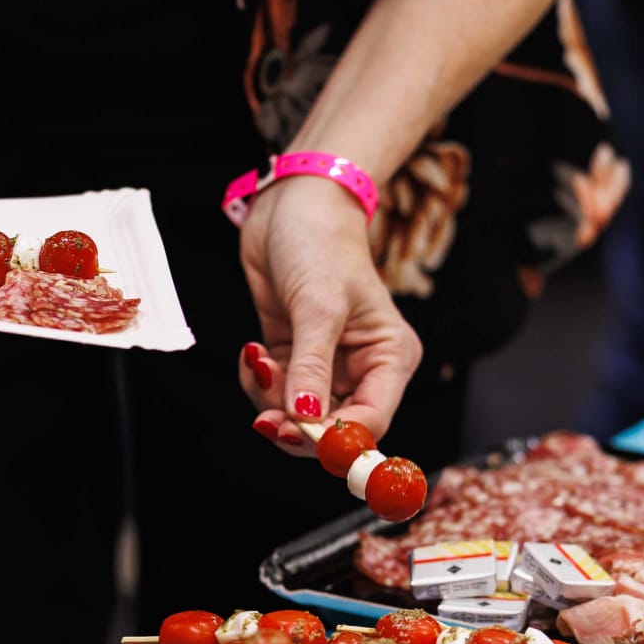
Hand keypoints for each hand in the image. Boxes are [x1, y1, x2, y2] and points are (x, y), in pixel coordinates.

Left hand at [236, 176, 421, 454]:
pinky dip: (259, 383)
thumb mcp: (318, 305)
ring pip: (298, 415)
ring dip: (270, 401)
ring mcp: (326, 363)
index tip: (300, 435)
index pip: (372, 421)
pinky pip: (275, 392)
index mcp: (389, 358)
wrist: (292, 204)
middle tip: (265, 421)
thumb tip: (305, 418)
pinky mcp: (295, 356)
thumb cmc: (320, 242)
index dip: (338, 439)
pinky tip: (254, 352)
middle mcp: (362, 367)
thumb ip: (312, 366)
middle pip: (333, 428)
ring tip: (259, 364)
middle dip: (297, 427)